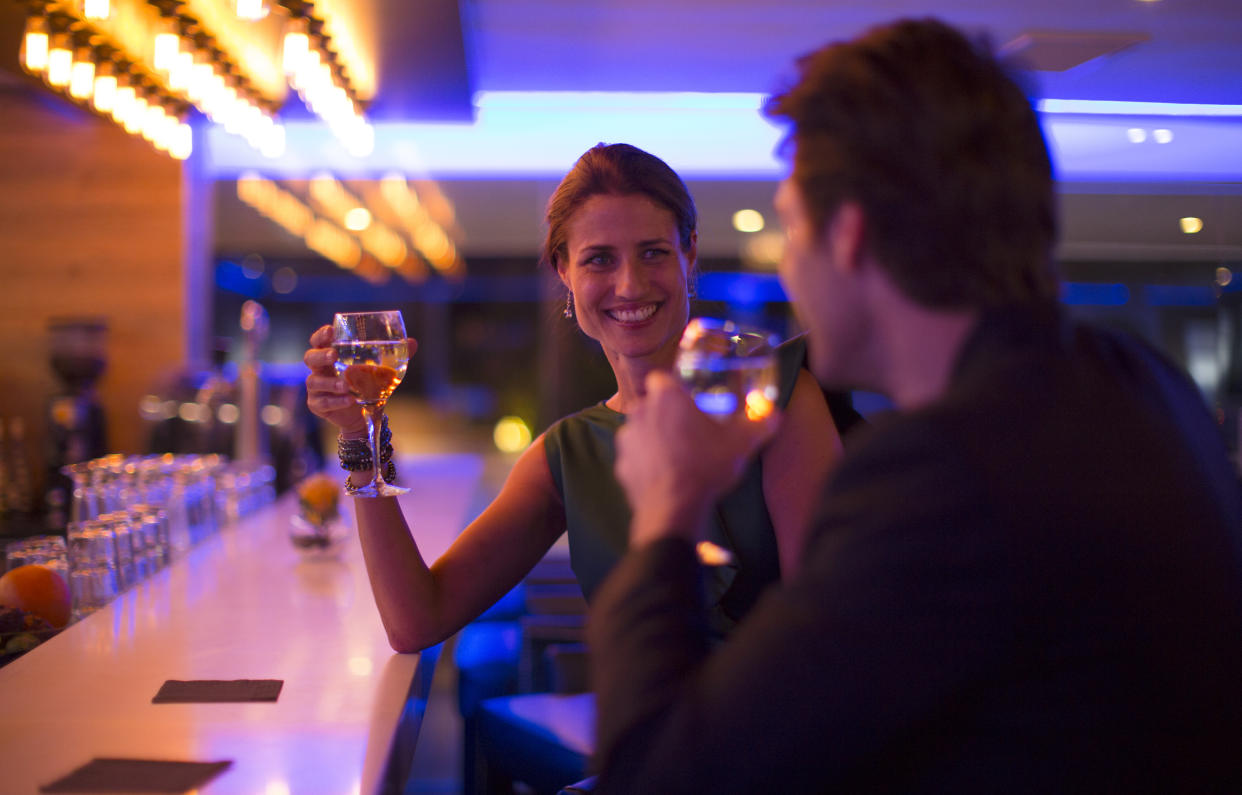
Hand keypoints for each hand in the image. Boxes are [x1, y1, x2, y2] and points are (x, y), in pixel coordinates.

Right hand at [303, 324, 418, 435]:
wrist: (364, 416)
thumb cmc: (368, 386)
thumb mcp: (382, 371)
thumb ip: (396, 356)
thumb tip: (413, 342)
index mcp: (330, 356)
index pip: (318, 341)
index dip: (321, 335)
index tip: (330, 331)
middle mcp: (320, 370)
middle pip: (310, 357)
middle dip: (321, 355)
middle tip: (333, 355)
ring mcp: (316, 389)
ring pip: (314, 382)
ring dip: (330, 383)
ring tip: (345, 385)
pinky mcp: (317, 405)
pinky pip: (324, 403)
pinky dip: (337, 401)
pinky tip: (350, 400)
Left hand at [615, 371, 779, 547]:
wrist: (675, 510)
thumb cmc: (706, 468)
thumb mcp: (742, 443)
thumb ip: (760, 423)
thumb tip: (774, 415)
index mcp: (665, 397)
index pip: (662, 378)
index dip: (675, 389)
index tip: (689, 402)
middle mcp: (640, 412)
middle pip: (652, 405)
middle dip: (667, 415)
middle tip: (690, 431)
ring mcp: (627, 439)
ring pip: (642, 430)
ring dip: (656, 438)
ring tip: (680, 455)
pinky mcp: (621, 465)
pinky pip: (636, 457)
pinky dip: (648, 463)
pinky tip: (667, 475)